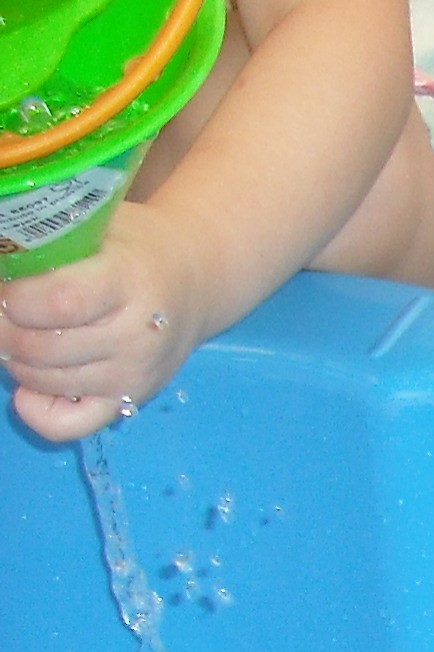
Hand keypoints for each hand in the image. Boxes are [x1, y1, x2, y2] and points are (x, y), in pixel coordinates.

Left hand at [0, 201, 209, 441]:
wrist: (195, 280)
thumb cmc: (133, 247)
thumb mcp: (96, 227)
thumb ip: (49, 244)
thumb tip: (1, 263)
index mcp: (129, 283)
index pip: (59, 304)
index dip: (15, 297)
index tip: (6, 283)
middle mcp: (136, 337)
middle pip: (43, 348)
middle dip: (3, 327)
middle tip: (3, 308)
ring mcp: (134, 376)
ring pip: (45, 381)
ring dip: (14, 357)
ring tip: (18, 332)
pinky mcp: (127, 401)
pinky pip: (68, 425)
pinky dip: (35, 411)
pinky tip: (27, 386)